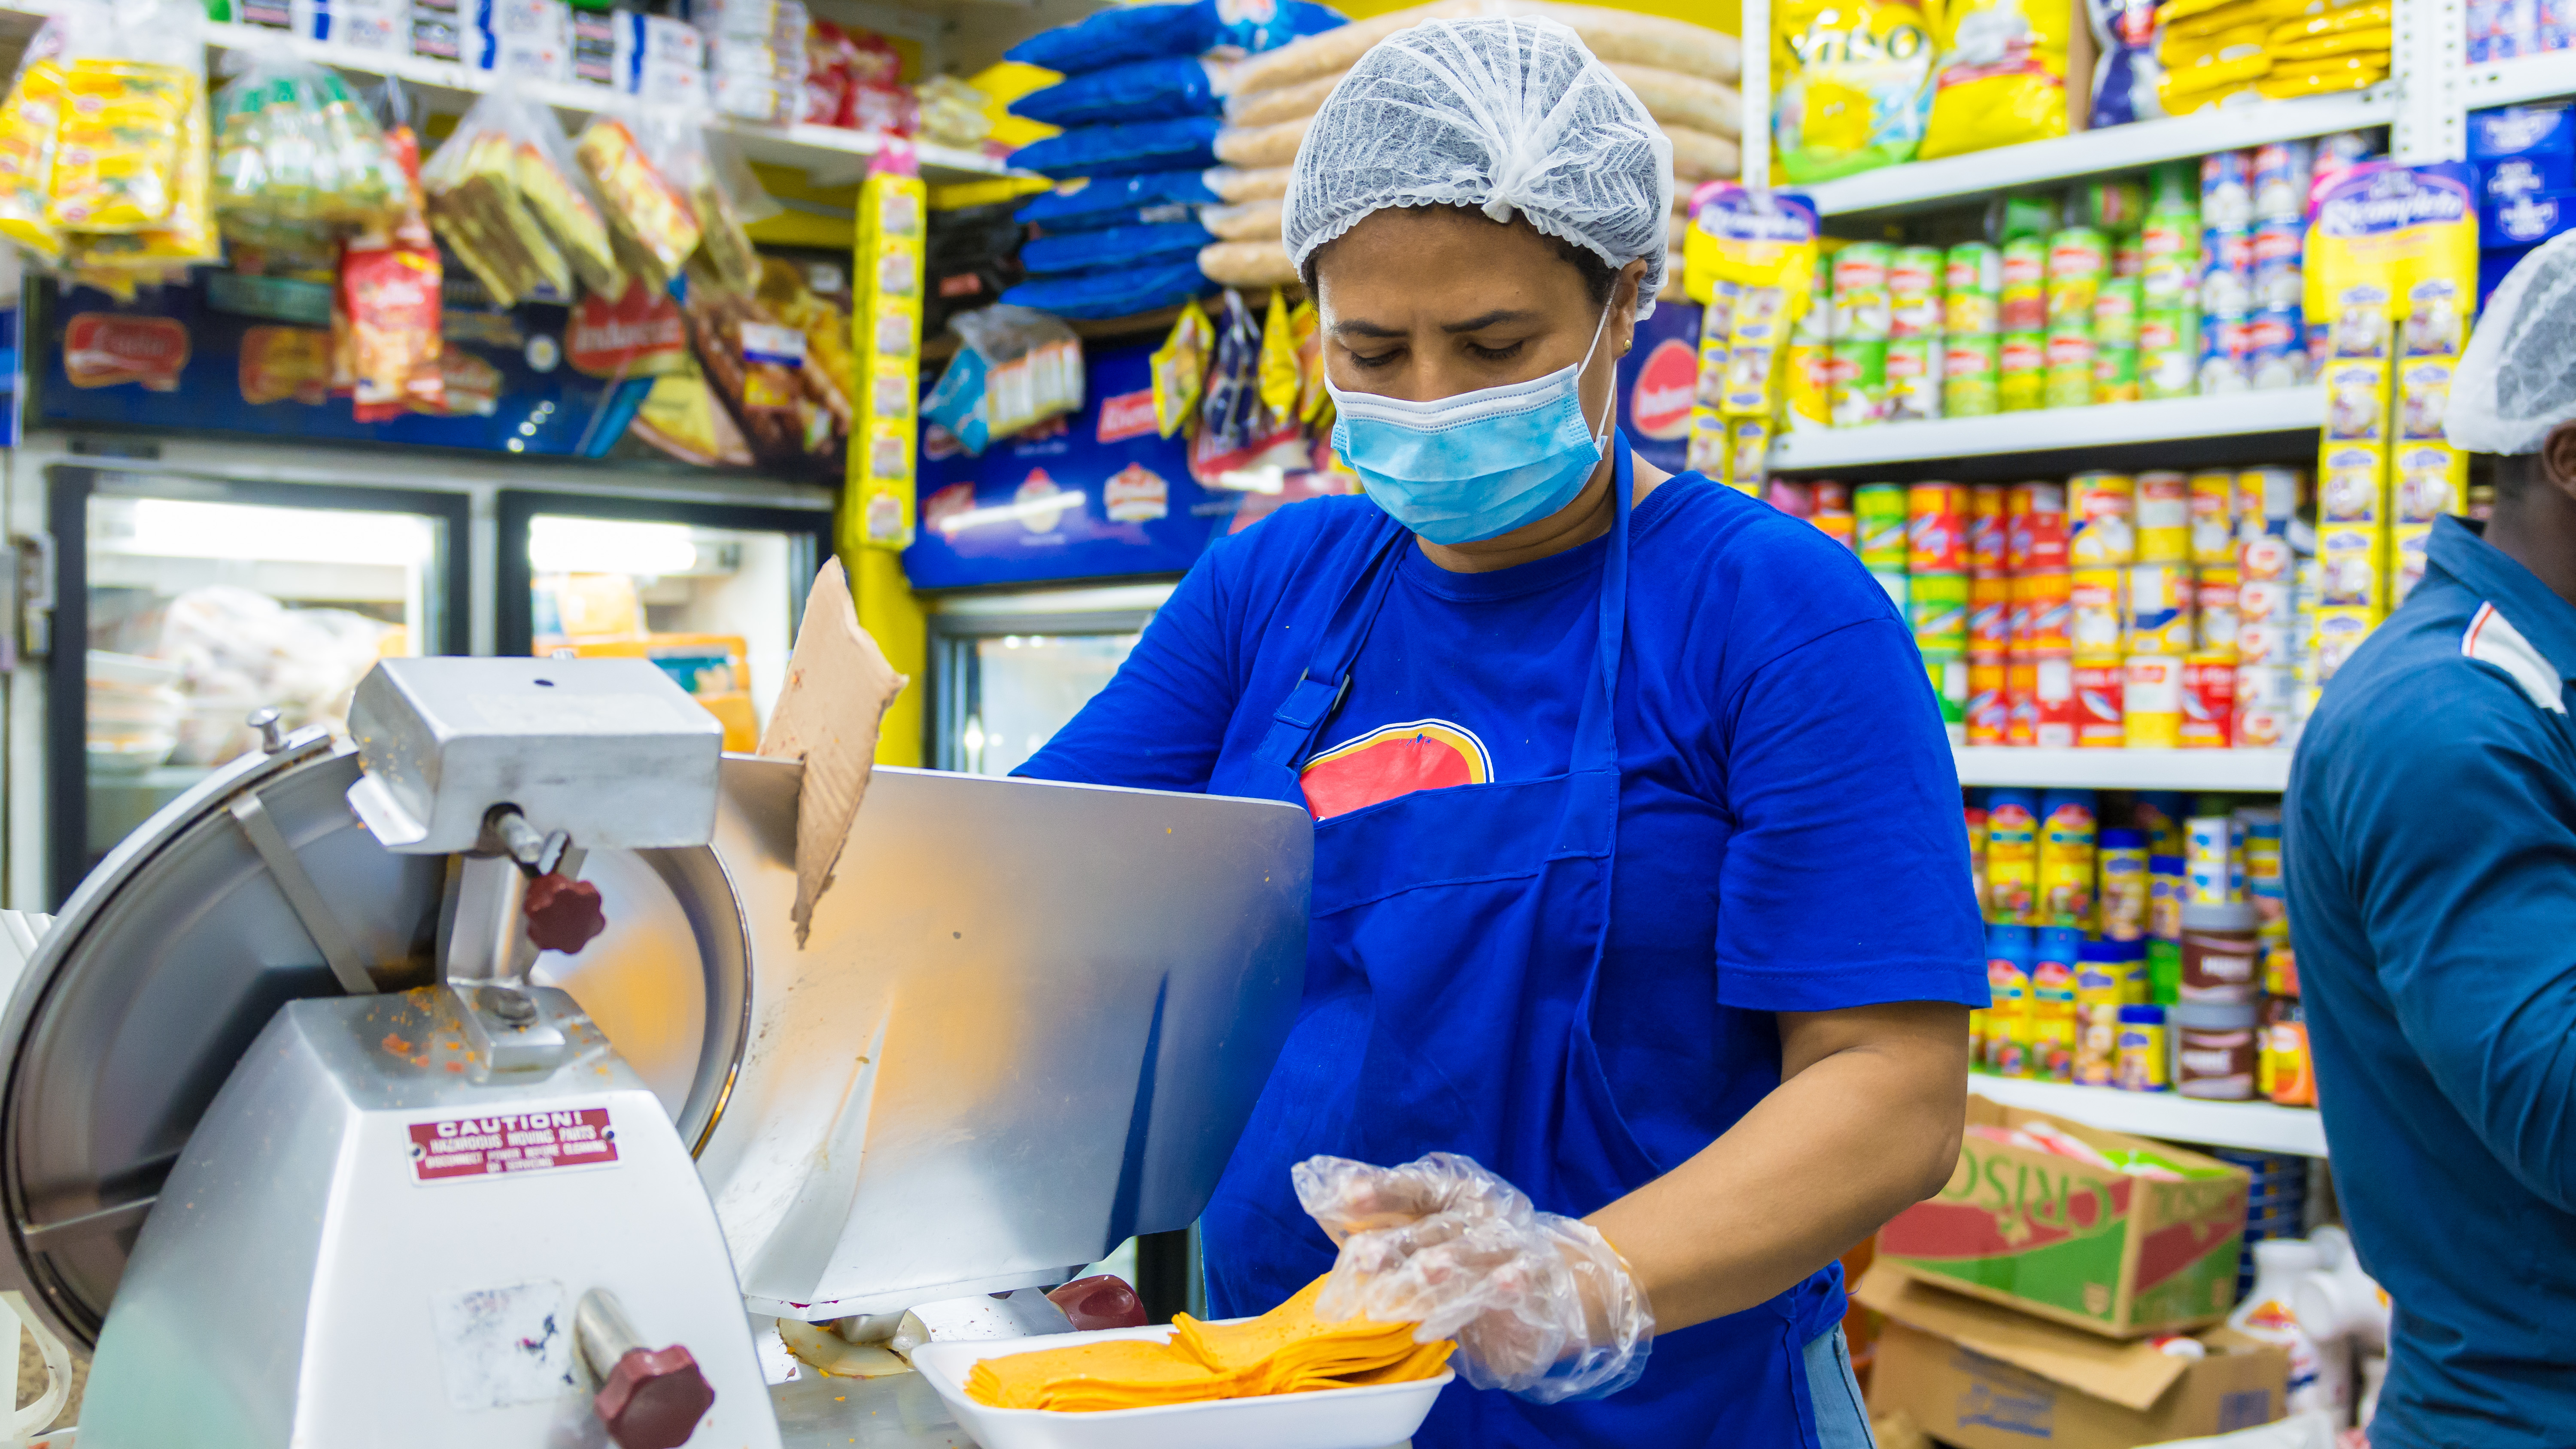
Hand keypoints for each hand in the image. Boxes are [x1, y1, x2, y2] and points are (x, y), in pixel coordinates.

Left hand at [1291, 1152, 1652, 1403]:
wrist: (1549, 1282)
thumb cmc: (1467, 1258)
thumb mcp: (1423, 1237)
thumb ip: (1380, 1224)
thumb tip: (1324, 1201)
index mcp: (1445, 1197)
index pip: (1409, 1188)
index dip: (1378, 1190)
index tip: (1346, 1195)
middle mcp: (1474, 1213)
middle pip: (1431, 1228)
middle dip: (1397, 1243)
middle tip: (1365, 1258)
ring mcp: (1506, 1242)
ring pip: (1472, 1251)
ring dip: (1449, 1261)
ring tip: (1426, 1272)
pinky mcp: (1535, 1274)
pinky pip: (1520, 1277)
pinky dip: (1512, 1280)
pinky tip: (1502, 1286)